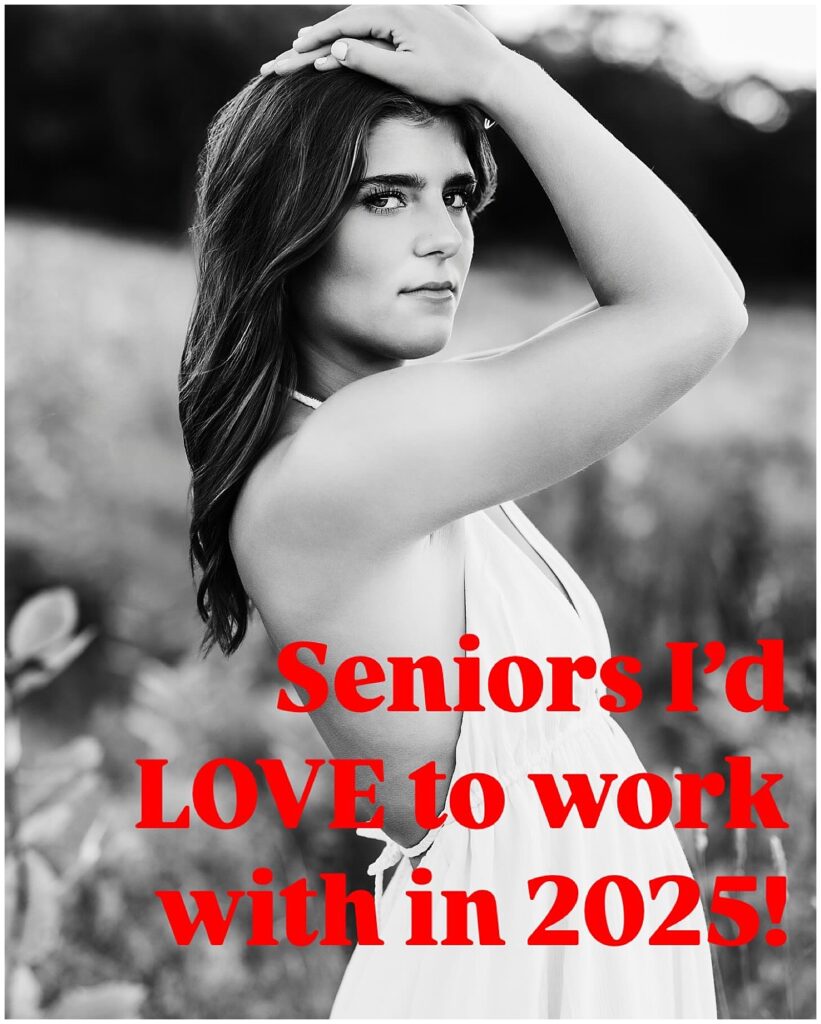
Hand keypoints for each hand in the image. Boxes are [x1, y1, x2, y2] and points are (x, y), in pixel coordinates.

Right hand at [260, 5, 510, 107]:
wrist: (496, 74)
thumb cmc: (451, 80)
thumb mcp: (403, 74)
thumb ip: (367, 61)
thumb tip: (336, 50)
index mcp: (396, 14)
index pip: (346, 23)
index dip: (318, 37)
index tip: (295, 49)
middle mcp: (408, 3)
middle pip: (357, 16)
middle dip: (327, 31)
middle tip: (300, 44)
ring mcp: (422, 7)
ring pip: (376, 17)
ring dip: (350, 30)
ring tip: (327, 41)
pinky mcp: (436, 15)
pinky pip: (394, 19)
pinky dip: (374, 30)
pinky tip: (367, 37)